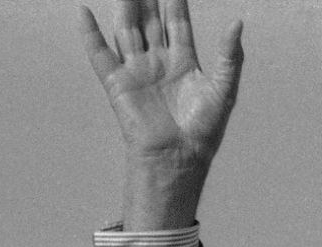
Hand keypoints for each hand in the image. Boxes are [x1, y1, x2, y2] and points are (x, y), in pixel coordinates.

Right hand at [81, 0, 243, 228]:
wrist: (178, 156)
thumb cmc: (204, 129)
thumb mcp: (224, 90)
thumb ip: (230, 56)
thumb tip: (238, 22)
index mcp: (184, 62)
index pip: (177, 23)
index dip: (174, 1)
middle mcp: (158, 62)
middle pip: (151, 21)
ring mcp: (137, 71)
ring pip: (128, 30)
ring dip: (125, 7)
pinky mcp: (117, 83)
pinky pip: (100, 54)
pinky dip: (90, 34)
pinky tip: (83, 12)